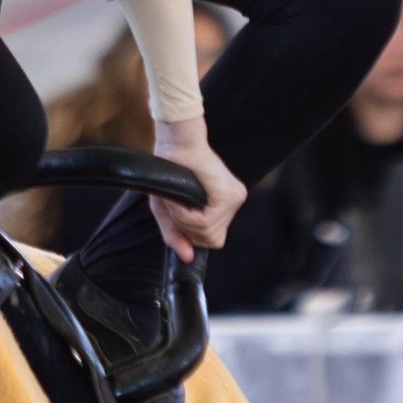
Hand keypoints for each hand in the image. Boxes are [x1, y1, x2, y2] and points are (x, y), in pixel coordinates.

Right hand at [151, 121, 245, 259]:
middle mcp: (234, 202)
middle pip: (212, 241)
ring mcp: (234, 199)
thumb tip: (187, 258)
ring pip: (208, 234)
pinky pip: (205, 223)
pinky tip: (180, 198)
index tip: (178, 213)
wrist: (174, 144)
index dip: (191, 232)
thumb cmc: (170, 172)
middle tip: (176, 205)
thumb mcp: (167, 210)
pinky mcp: (229, 195)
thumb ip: (176, 235)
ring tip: (177, 199)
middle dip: (188, 228)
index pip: (213, 239)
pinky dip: (186, 215)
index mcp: (225, 205)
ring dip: (184, 220)